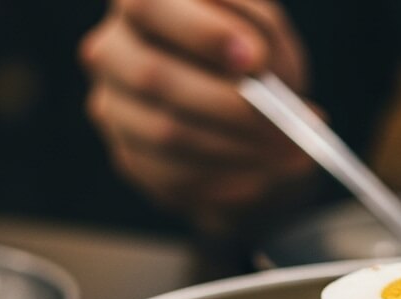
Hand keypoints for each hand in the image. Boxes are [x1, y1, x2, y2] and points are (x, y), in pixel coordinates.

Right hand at [80, 0, 315, 226]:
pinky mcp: (128, 157)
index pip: (148, 5)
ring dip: (238, 148)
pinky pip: (174, 176)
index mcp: (140, 1)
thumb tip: (253, 59)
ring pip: (165, 133)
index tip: (254, 58)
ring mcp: (113, 107)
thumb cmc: (254, 58)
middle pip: (151, 76)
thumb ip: (260, 29)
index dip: (200, 33)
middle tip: (284, 122)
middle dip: (228, 104)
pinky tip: (265, 174)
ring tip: (289, 151)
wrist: (248, 115)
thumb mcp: (266, 31)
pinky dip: (230, 179)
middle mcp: (111, 50)